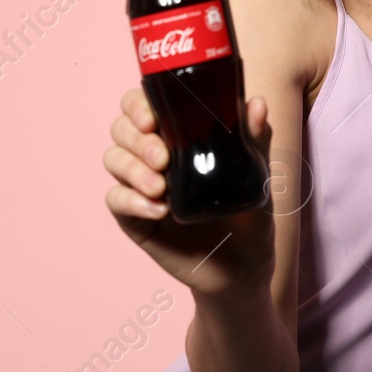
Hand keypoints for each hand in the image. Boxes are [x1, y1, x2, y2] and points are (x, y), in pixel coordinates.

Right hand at [103, 86, 275, 299]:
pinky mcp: (135, 218)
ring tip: (160, 186)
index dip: (138, 105)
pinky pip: (116, 200)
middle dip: (136, 138)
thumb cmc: (250, 216)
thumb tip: (256, 103)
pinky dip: (132, 201)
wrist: (244, 268)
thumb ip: (255, 139)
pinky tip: (159, 210)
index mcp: (179, 136)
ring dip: (131, 168)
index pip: (143, 105)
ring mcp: (142, 187)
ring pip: (113, 159)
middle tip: (162, 156)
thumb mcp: (257, 177)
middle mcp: (154, 156)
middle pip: (121, 128)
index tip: (152, 118)